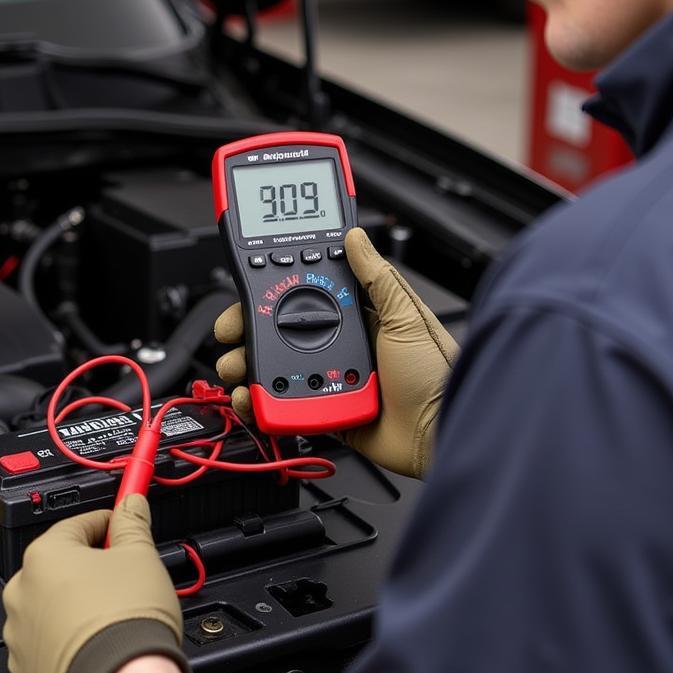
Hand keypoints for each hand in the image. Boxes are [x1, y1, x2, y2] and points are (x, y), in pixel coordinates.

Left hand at [2, 494, 190, 672]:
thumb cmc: (126, 623)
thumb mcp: (141, 555)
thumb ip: (132, 523)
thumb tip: (132, 505)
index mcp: (45, 555)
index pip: (78, 524)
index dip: (107, 523)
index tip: (122, 526)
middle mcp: (22, 590)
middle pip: (60, 564)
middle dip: (90, 566)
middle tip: (122, 574)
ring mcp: (19, 632)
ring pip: (50, 604)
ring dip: (75, 603)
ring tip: (111, 613)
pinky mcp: (25, 669)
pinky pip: (45, 641)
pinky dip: (66, 637)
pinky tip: (95, 640)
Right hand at [215, 226, 457, 477]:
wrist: (442, 434)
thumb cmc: (438, 376)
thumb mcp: (408, 316)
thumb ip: (377, 278)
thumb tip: (355, 238)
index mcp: (359, 316)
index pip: (306, 293)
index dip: (273, 289)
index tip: (249, 289)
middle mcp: (339, 345)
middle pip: (279, 331)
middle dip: (246, 330)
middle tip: (230, 331)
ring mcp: (328, 379)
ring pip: (275, 368)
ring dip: (247, 366)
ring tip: (237, 368)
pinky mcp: (324, 411)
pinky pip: (284, 405)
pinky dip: (260, 403)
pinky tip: (250, 397)